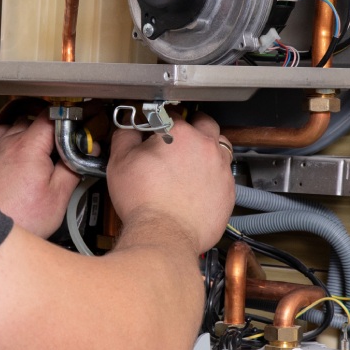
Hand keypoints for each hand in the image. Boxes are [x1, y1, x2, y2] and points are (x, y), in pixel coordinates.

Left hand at [0, 117, 79, 236]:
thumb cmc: (21, 218)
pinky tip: (14, 144)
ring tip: (41, 150)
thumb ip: (74, 168)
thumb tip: (86, 151)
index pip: (51, 117)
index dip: (68, 120)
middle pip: (34, 120)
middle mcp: (9, 143)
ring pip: (15, 125)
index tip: (77, 129)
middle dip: (51, 129)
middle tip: (63, 147)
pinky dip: (5, 134)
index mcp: (29, 147)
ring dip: (30, 132)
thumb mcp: (59, 196)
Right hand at [106, 113, 234, 251]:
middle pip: (206, 122)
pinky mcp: (228, 191)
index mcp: (179, 133)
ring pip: (222, 147)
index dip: (161, 120)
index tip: (156, 128)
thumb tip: (129, 128)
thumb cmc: (144, 201)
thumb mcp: (120, 162)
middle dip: (194, 125)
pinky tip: (201, 185)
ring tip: (194, 159)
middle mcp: (205, 147)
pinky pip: (225, 176)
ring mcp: (220, 169)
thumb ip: (125, 137)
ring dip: (209, 148)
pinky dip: (215, 176)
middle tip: (181, 136)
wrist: (164, 235)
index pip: (171, 114)